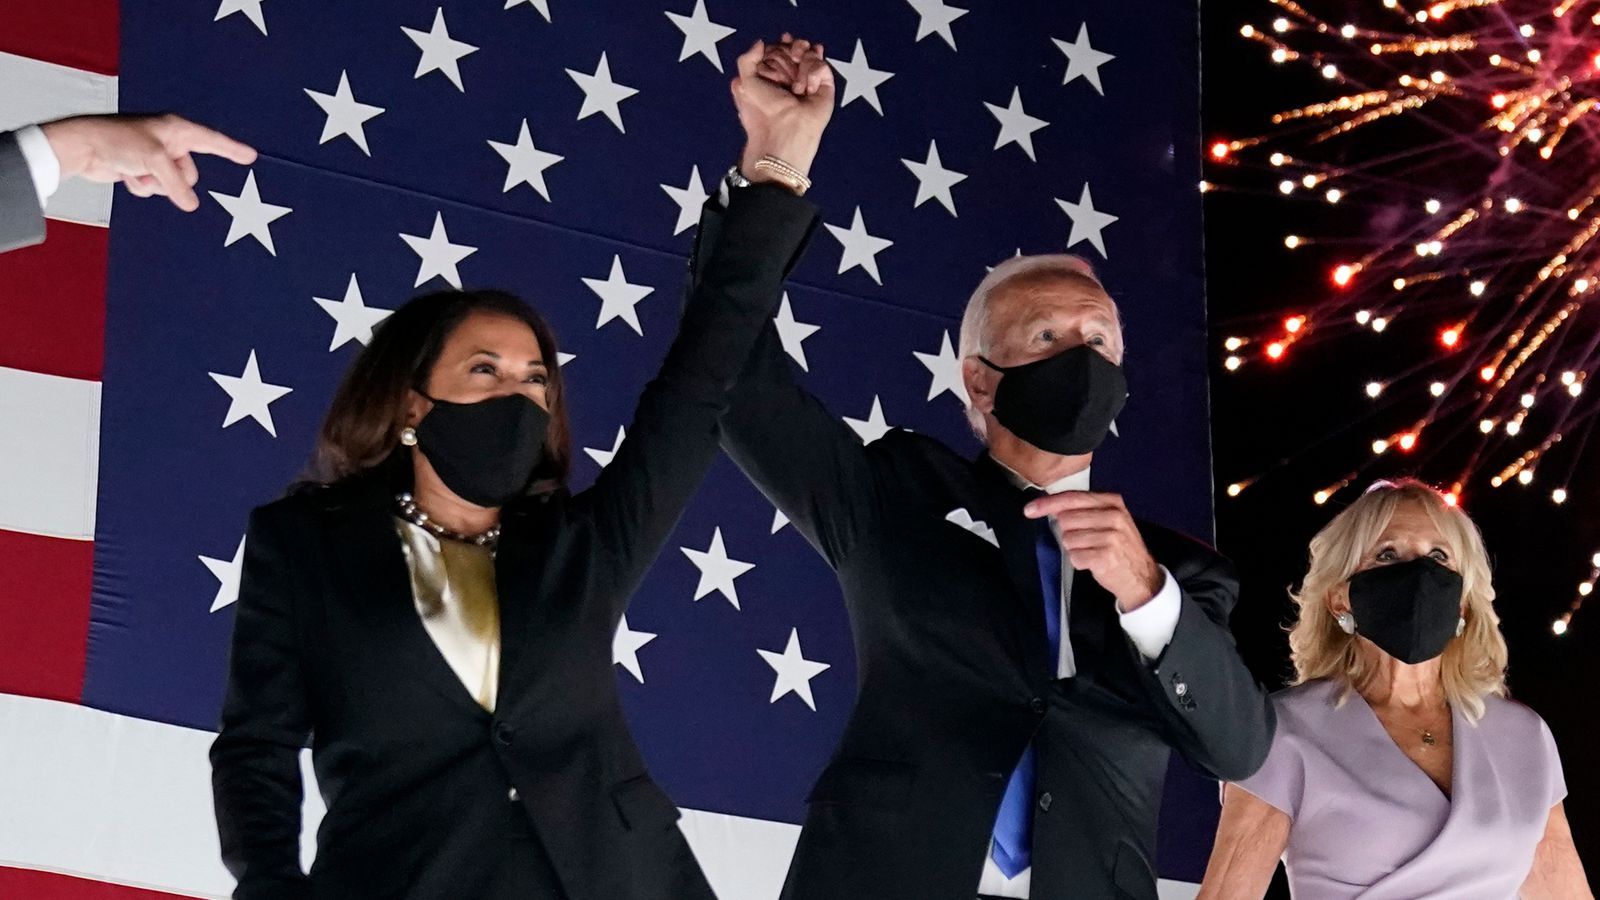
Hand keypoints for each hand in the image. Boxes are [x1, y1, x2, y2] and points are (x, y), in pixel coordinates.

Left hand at [39, 113, 256, 211]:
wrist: (83, 147)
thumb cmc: (119, 142)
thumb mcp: (155, 162)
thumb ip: (178, 185)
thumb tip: (192, 205)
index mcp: (177, 130)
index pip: (213, 141)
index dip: (232, 150)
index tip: (251, 156)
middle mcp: (169, 142)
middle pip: (190, 173)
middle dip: (174, 181)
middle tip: (153, 172)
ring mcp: (155, 157)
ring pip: (172, 184)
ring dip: (155, 185)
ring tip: (136, 172)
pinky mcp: (142, 169)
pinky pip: (155, 188)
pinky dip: (143, 186)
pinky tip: (127, 176)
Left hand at [730, 35, 833, 183]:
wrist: (781, 132)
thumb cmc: (761, 114)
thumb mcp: (744, 82)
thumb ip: (747, 59)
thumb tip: (761, 43)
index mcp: (772, 77)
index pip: (780, 49)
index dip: (781, 44)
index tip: (781, 43)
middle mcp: (791, 78)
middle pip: (797, 47)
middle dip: (794, 47)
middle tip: (792, 56)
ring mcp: (808, 83)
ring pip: (811, 53)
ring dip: (804, 59)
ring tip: (797, 81)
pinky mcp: (824, 88)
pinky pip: (822, 66)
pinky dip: (813, 73)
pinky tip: (806, 89)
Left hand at [1024, 491, 1163, 611]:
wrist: (1141, 576)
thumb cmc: (1119, 547)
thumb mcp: (1108, 520)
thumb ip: (1083, 510)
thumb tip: (1049, 507)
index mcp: (1112, 502)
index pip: (1071, 498)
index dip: (1047, 504)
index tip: (1029, 510)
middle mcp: (1113, 516)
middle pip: (1066, 519)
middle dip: (1068, 533)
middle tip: (1087, 542)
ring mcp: (1111, 536)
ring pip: (1068, 539)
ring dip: (1075, 549)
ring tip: (1092, 552)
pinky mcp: (1106, 556)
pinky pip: (1075, 557)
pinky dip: (1079, 562)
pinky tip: (1094, 562)